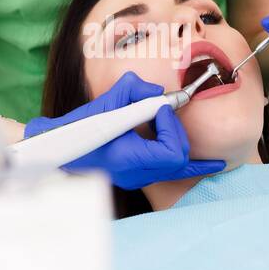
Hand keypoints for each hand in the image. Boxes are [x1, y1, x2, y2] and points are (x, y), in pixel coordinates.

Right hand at [23, 71, 224, 189]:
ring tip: (164, 118)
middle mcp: (135, 175)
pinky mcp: (137, 175)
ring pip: (178, 164)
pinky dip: (193, 164)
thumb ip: (134, 91)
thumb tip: (159, 92)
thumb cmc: (74, 127)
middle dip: (175, 128)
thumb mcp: (104, 103)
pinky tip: (215, 165)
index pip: (173, 152)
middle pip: (179, 157)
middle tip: (158, 109)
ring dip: (178, 138)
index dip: (171, 127)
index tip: (156, 108)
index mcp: (127, 161)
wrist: (53, 150)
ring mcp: (137, 178)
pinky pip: (172, 172)